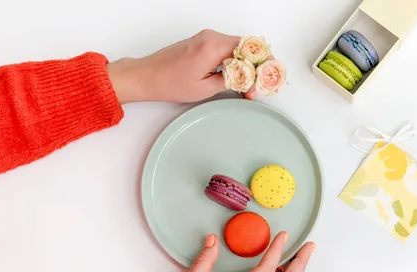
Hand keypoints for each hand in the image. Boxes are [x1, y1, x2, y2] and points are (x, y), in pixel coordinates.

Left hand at [107, 29, 257, 103]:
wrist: (147, 76)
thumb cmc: (170, 83)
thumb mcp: (206, 88)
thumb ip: (231, 80)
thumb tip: (249, 79)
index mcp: (213, 46)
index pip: (249, 49)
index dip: (263, 64)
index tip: (269, 77)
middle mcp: (211, 36)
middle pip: (246, 47)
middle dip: (256, 67)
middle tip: (258, 87)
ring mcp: (206, 37)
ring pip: (237, 48)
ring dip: (245, 66)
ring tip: (247, 87)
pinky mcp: (202, 42)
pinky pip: (226, 48)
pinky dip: (234, 62)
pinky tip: (236, 78)